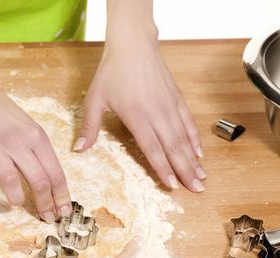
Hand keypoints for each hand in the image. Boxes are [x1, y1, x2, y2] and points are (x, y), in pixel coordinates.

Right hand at [0, 85, 71, 221]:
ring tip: (17, 203)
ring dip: (16, 198)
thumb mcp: (31, 127)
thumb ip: (41, 152)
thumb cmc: (5, 114)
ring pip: (10, 181)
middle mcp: (16, 142)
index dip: (61, 196)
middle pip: (37, 180)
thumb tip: (54, 184)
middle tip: (46, 216)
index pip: (54, 172)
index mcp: (35, 137)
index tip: (63, 211)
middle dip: (45, 203)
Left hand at [75, 37, 205, 192]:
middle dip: (185, 171)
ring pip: (184, 137)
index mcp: (137, 117)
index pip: (152, 148)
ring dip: (193, 159)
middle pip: (173, 147)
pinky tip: (199, 152)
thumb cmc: (112, 72)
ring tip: (202, 177)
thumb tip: (78, 149)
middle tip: (196, 190)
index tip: (172, 186)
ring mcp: (169, 106)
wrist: (133, 44)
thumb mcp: (95, 99)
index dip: (162, 168)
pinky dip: (195, 138)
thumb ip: (89, 126)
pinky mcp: (176, 98)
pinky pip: (188, 122)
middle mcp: (157, 113)